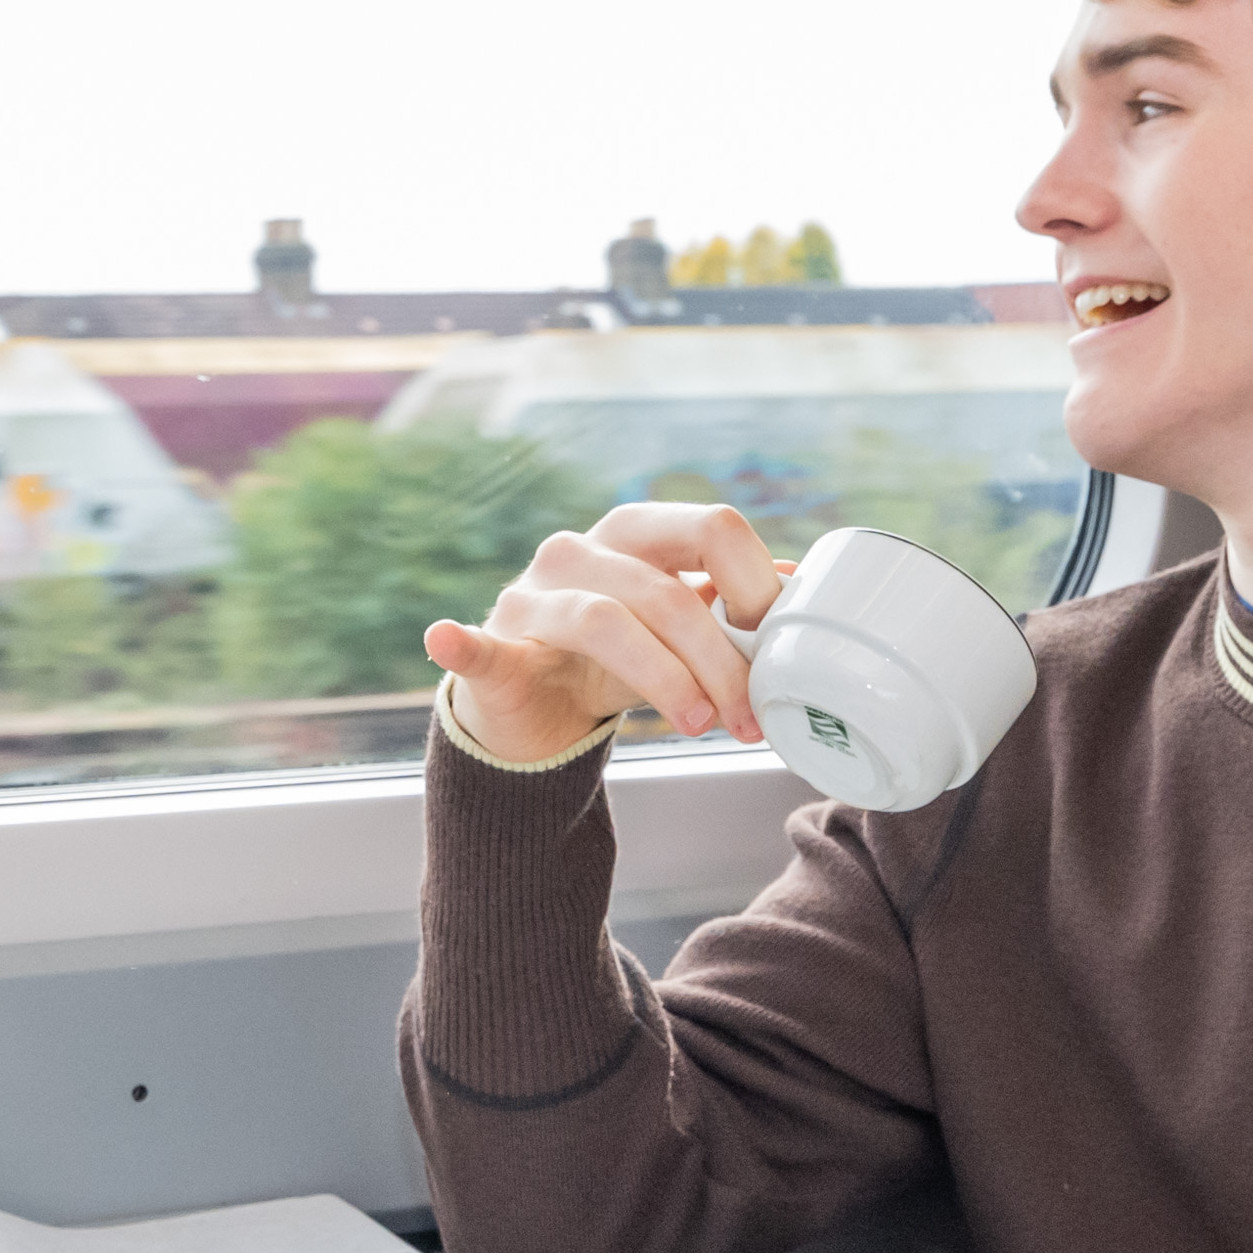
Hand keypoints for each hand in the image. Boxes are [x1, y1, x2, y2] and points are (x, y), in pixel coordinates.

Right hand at [420, 503, 787, 762]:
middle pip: (667, 590)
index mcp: (638, 534)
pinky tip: (450, 639)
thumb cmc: (614, 660)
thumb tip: (802, 580)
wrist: (536, 710)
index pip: (711, 528)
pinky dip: (462, 643)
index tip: (776, 648)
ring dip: (663, 679)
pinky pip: (474, 644)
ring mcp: (530, 598)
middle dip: (720, 661)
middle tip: (748, 718)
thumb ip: (728, 603)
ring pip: (604, 622)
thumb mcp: (678, 627)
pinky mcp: (490, 649)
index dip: (757, 587)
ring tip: (699, 724)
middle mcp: (581, 553)